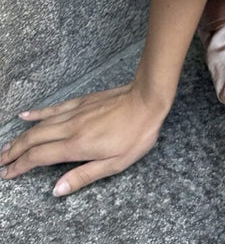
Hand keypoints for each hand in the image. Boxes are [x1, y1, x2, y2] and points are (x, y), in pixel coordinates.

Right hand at [0, 82, 165, 195]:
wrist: (147, 99)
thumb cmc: (135, 134)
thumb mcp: (115, 164)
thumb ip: (84, 176)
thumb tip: (56, 189)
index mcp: (77, 145)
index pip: (39, 157)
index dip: (21, 166)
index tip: (7, 174)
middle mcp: (71, 127)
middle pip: (34, 139)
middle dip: (14, 151)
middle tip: (0, 162)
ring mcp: (75, 112)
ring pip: (40, 124)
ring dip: (21, 136)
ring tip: (7, 145)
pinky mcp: (82, 102)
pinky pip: (54, 108)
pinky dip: (38, 112)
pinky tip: (26, 115)